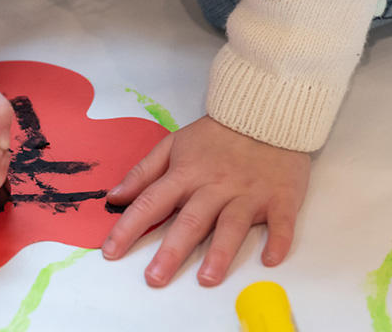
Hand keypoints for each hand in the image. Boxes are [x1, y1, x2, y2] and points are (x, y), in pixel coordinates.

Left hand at [102, 116, 310, 286]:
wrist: (268, 113)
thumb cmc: (218, 135)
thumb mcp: (175, 144)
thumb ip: (144, 172)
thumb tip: (115, 196)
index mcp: (186, 174)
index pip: (151, 202)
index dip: (129, 227)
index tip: (111, 252)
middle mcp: (215, 186)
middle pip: (190, 220)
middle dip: (171, 250)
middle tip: (155, 278)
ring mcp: (249, 193)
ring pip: (232, 224)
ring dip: (220, 252)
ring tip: (207, 278)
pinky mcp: (280, 197)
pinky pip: (281, 222)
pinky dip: (278, 241)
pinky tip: (270, 260)